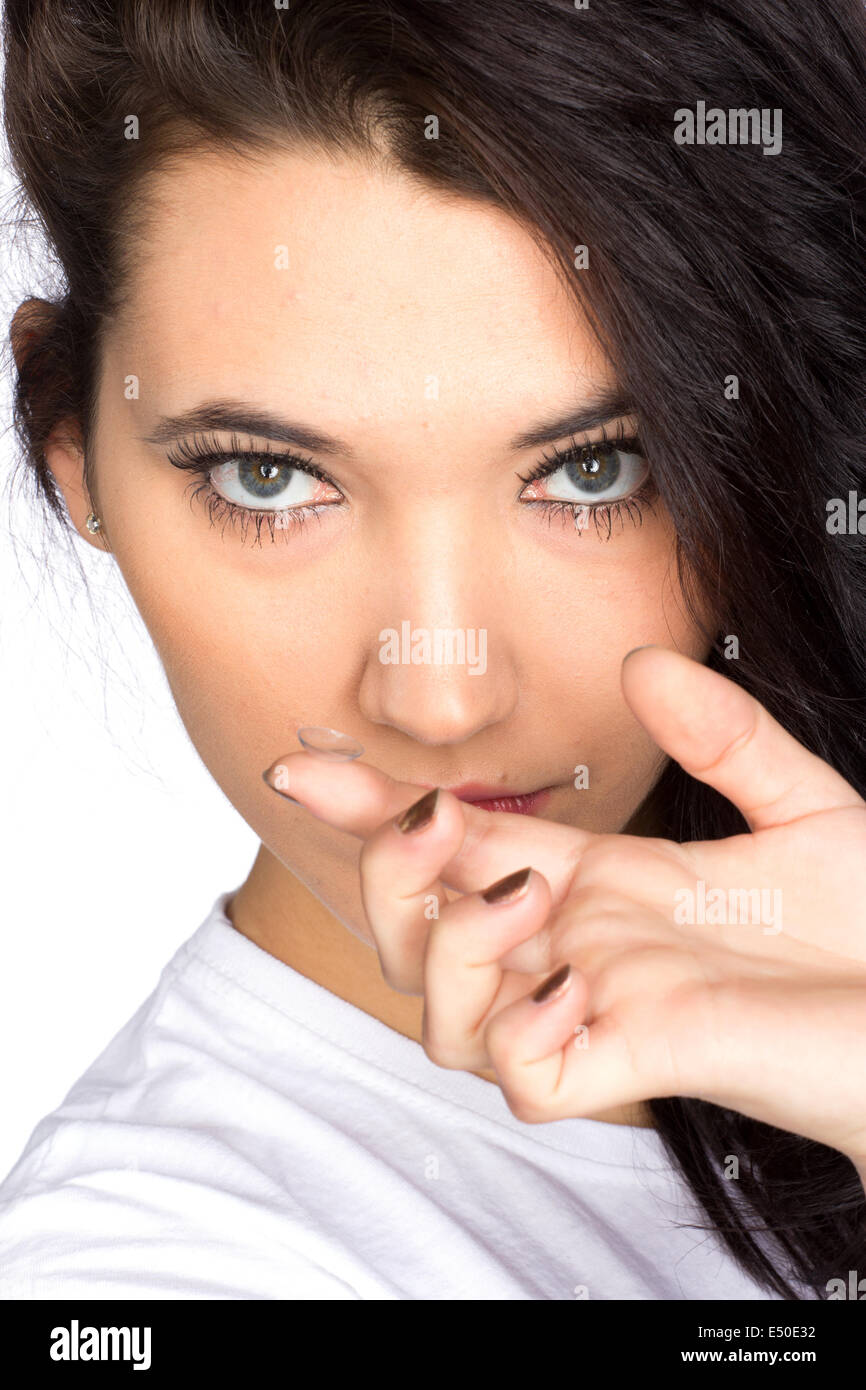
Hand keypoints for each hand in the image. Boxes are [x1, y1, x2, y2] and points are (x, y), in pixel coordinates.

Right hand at [262, 647, 865, 1170]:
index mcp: (604, 886)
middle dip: (389, 872)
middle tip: (431, 821)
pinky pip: (529, 1079)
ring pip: (444, 1014)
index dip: (376, 807)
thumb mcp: (802, 806)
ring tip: (525, 894)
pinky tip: (581, 982)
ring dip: (451, 945)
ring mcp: (603, 1014)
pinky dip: (523, 1031)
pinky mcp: (642, 1068)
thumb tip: (646, 663)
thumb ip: (724, 733)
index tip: (310, 765)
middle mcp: (582, 948)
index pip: (460, 843)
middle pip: (418, 930)